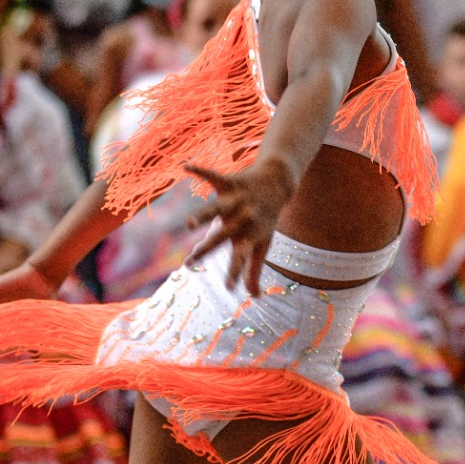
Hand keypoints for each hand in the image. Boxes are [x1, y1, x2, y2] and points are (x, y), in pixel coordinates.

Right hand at [184, 161, 295, 295]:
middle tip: (189, 261)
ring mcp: (237, 201)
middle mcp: (242, 220)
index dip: (236, 273)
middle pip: (222, 237)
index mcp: (249, 236)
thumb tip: (255, 297)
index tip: (229, 288)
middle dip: (207, 249)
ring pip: (216, 209)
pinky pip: (214, 176)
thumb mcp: (263, 245)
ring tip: (189, 224)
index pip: (242, 259)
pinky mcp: (231, 183)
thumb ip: (254, 271)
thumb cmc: (267, 219)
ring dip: (203, 216)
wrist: (279, 184)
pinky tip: (185, 167)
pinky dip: (200, 171)